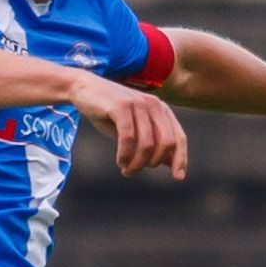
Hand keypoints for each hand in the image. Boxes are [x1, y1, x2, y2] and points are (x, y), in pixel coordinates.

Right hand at [70, 77, 188, 178]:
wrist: (84, 88)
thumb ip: (152, 143)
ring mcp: (138, 104)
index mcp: (161, 110)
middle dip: (153, 163)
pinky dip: (124, 154)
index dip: (181, 159)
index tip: (178, 178)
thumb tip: (171, 163)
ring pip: (147, 144)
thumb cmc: (110, 113)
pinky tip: (119, 161)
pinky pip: (128, 138)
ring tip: (125, 169)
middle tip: (135, 170)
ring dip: (136, 163)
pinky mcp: (121, 106)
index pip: (179, 137)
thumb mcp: (134, 130)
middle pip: (166, 143)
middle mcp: (154, 105)